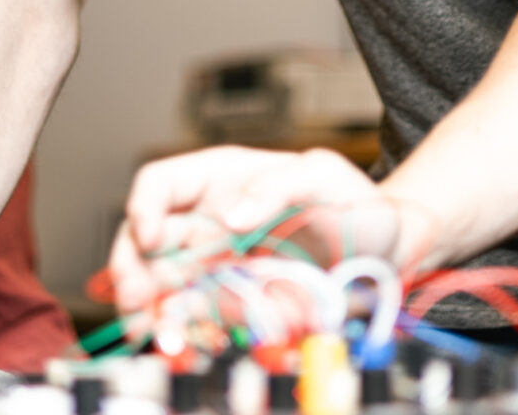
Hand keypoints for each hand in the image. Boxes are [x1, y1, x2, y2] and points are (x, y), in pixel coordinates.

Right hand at [108, 146, 416, 315]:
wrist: (386, 253)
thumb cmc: (354, 202)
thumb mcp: (325, 175)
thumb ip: (278, 185)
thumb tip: (231, 216)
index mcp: (220, 178)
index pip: (160, 184)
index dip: (144, 207)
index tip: (150, 237)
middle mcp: (208, 221)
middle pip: (144, 239)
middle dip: (131, 267)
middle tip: (137, 296)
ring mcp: (216, 265)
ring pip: (161, 284)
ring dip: (149, 308)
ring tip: (155, 329)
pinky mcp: (231, 304)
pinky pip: (194, 318)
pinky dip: (181, 332)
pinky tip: (182, 343)